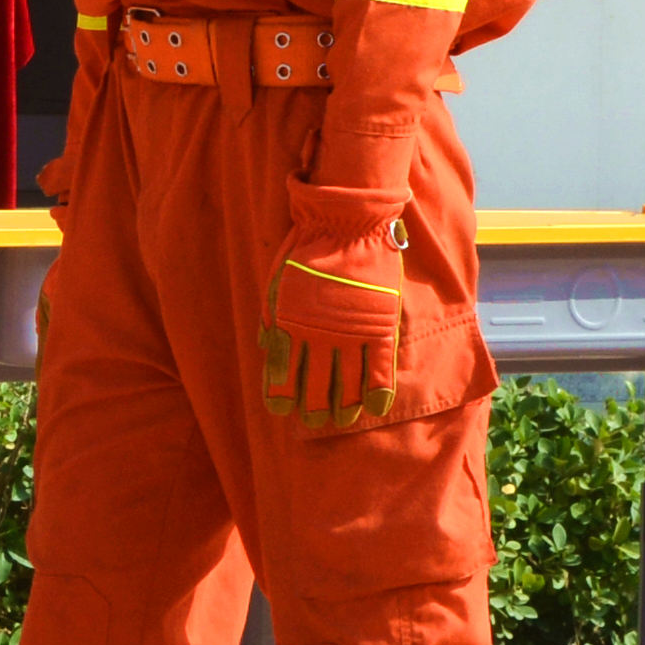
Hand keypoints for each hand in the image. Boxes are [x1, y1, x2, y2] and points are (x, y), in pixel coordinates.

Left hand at [256, 185, 414, 433]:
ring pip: (348, 381)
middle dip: (313, 405)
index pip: (282, 368)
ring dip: (344, 405)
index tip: (280, 409)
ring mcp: (352, 332)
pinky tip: (375, 407)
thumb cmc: (307, 248)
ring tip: (342, 421)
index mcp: (291, 323)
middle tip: (312, 421)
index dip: (281, 392)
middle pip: (315, 381)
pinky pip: (379, 365)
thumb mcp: (277, 281)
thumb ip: (272, 314)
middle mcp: (320, 334)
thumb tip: (264, 342)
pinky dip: (378, 389)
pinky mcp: (380, 325)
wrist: (346, 223)